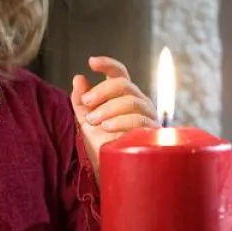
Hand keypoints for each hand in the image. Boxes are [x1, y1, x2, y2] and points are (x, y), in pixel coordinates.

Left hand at [71, 56, 156, 173]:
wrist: (113, 167)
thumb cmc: (102, 142)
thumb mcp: (87, 120)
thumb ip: (81, 100)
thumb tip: (78, 78)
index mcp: (122, 95)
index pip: (119, 73)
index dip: (107, 64)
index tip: (91, 62)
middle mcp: (138, 100)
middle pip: (123, 83)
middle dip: (102, 91)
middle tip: (85, 103)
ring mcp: (147, 114)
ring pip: (131, 101)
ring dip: (108, 108)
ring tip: (93, 121)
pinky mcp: (152, 130)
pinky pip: (139, 120)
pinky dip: (121, 121)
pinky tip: (107, 127)